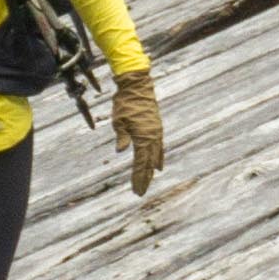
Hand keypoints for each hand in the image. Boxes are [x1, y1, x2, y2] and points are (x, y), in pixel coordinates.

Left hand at [113, 69, 164, 196]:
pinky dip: (158, 159)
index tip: (136, 190)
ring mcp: (156, 133)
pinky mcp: (156, 129)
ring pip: (154, 157)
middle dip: (144, 179)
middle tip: (140, 193)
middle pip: (148, 164)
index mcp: (143, 137)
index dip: (138, 177)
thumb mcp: (119, 120)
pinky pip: (159, 148)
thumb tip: (120, 151)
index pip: (140, 163)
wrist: (138, 86)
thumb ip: (122, 136)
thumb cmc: (125, 103)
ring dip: (150, 171)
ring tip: (147, 183)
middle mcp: (152, 137)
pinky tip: (158, 167)